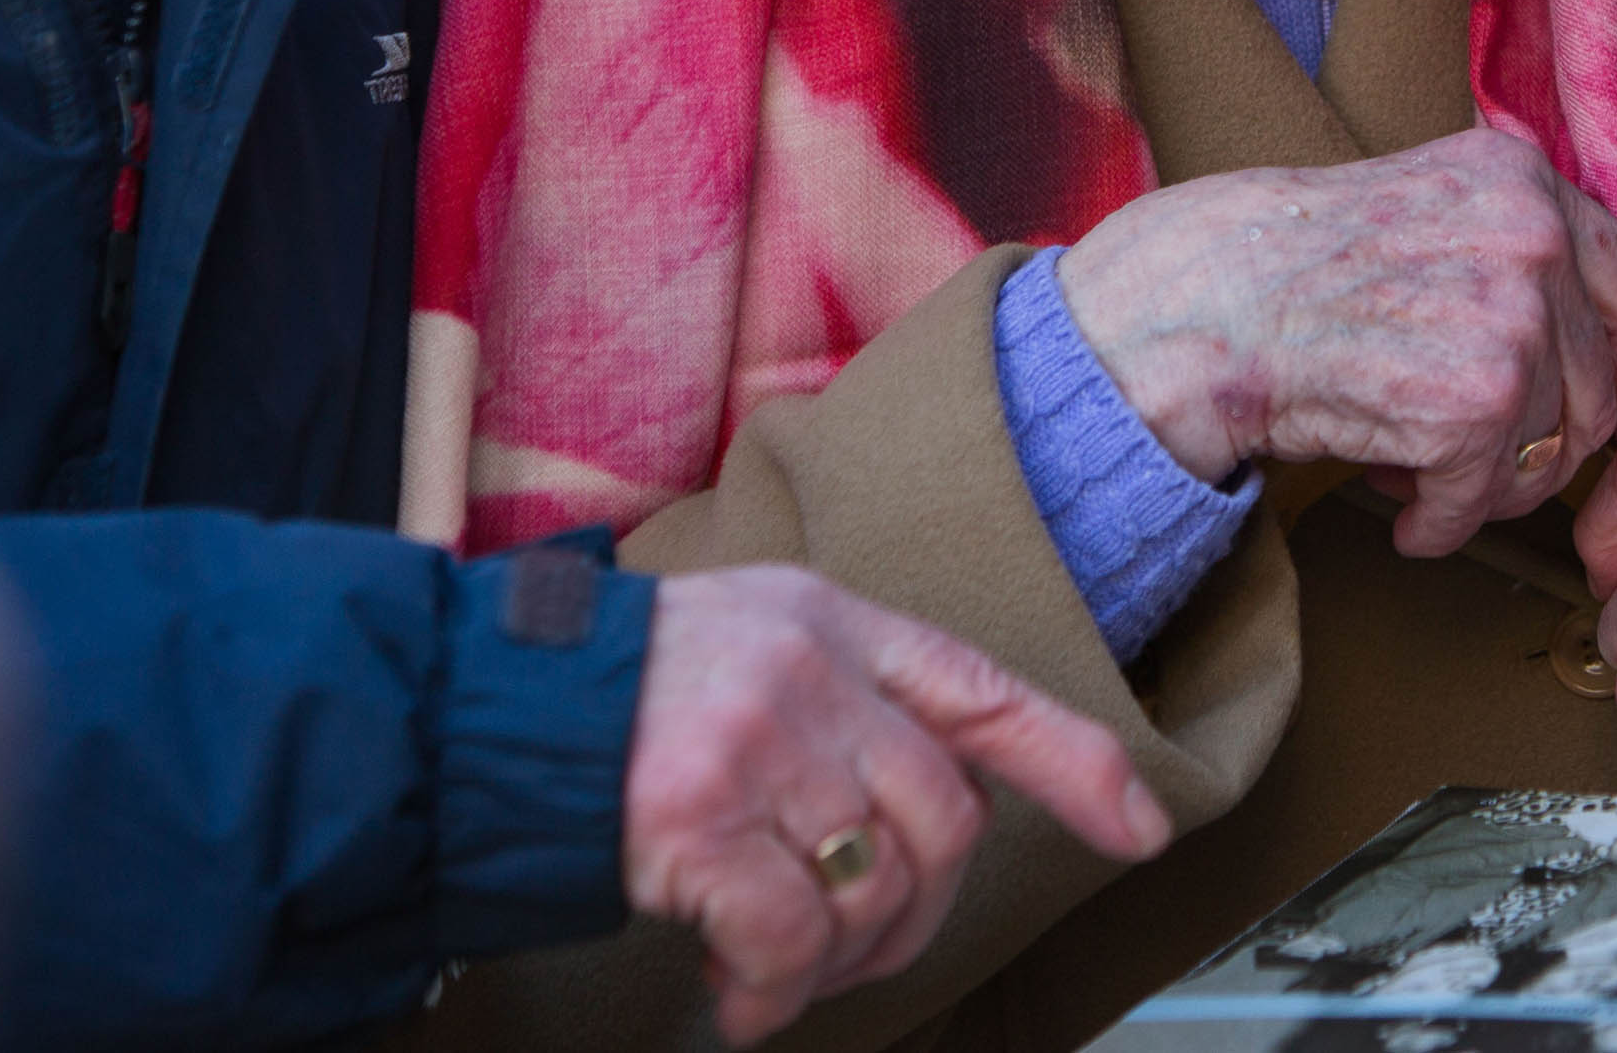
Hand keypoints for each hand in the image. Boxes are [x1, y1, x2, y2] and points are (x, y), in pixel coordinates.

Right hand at [626, 565, 1168, 1044]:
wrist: (481, 704)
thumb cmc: (622, 694)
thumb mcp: (753, 644)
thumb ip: (847, 699)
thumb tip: (938, 804)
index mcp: (836, 621)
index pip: (986, 689)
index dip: (1075, 764)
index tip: (1135, 828)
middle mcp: (812, 667)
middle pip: (942, 819)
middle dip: (915, 916)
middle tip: (856, 955)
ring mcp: (758, 737)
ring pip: (874, 886)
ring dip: (840, 964)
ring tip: (781, 977)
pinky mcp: (699, 814)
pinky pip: (792, 934)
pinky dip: (777, 989)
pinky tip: (741, 995)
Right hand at [1057, 128, 1616, 555]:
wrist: (1199, 308)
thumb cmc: (1285, 265)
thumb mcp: (1422, 204)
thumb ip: (1511, 247)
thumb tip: (1597, 346)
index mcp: (1523, 179)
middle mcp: (1533, 237)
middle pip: (1598, 392)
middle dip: (1539, 446)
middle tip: (1467, 455)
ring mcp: (1510, 319)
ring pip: (1547, 455)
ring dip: (1483, 487)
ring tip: (1417, 472)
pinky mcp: (1473, 404)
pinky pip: (1484, 500)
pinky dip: (1441, 524)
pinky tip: (1401, 510)